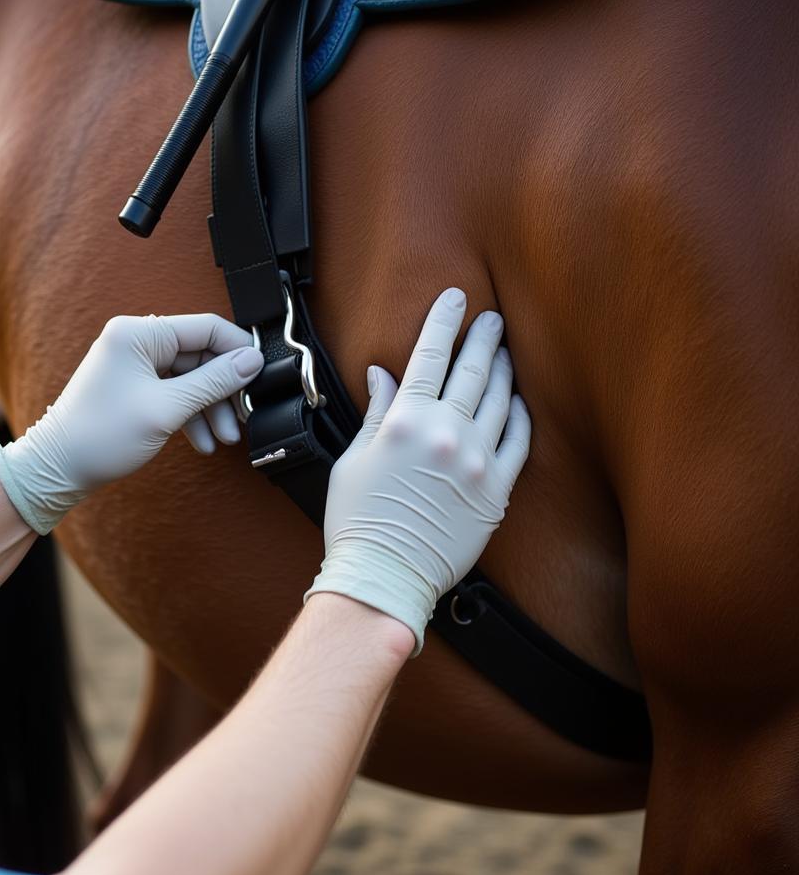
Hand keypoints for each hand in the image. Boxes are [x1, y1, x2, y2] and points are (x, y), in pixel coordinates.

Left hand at [0, 314, 262, 532]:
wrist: (57, 469)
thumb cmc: (101, 436)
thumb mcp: (167, 409)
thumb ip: (213, 382)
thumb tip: (251, 361)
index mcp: (138, 333)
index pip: (205, 328)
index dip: (238, 350)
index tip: (261, 374)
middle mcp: (135, 340)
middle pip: (200, 355)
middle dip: (223, 390)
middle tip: (242, 418)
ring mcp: (133, 363)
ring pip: (190, 378)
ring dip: (210, 408)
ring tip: (223, 438)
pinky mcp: (133, 385)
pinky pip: (174, 391)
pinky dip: (190, 414)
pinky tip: (201, 442)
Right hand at [305, 288, 530, 652]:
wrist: (384, 576)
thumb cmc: (358, 520)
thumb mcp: (354, 459)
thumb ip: (377, 412)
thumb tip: (383, 373)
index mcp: (406, 421)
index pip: (430, 355)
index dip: (444, 321)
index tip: (455, 298)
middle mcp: (446, 433)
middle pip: (472, 370)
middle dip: (482, 337)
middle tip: (491, 318)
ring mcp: (476, 461)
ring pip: (499, 400)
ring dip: (503, 370)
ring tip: (504, 351)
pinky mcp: (496, 491)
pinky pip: (518, 442)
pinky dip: (519, 416)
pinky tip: (517, 403)